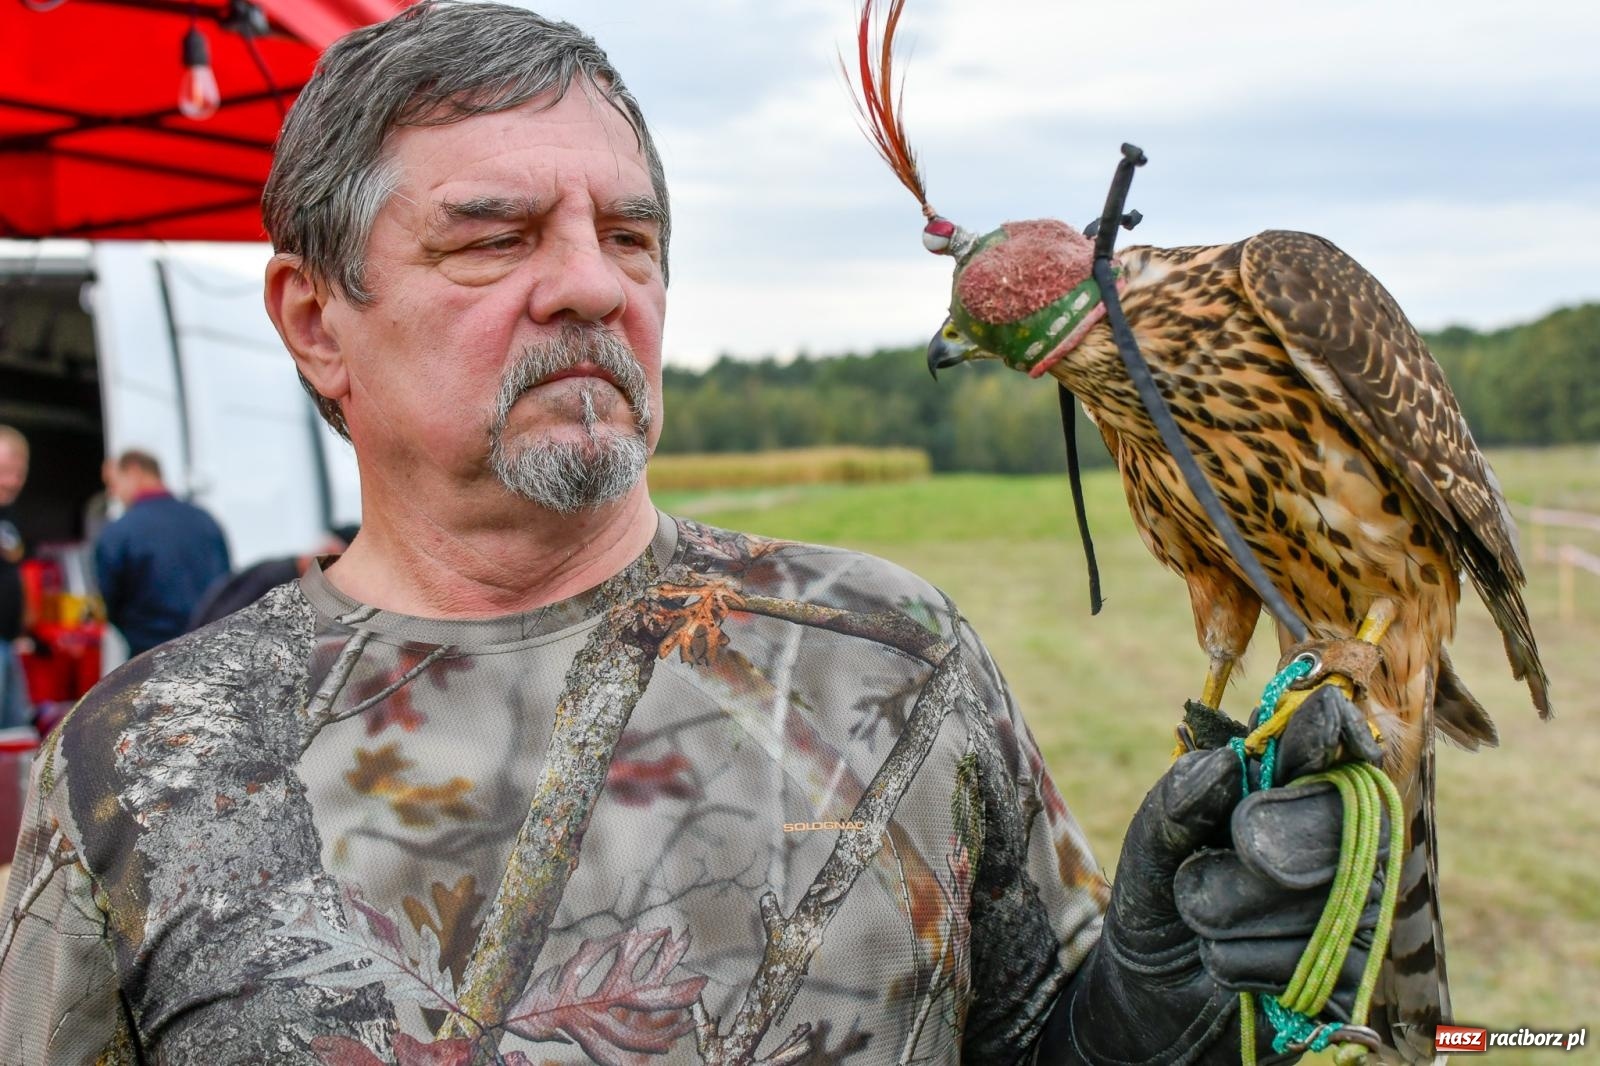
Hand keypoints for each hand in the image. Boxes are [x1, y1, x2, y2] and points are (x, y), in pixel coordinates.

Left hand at [1038, 686, 1388, 1064]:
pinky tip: (1223, 962)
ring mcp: (1353, 911)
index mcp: (1292, 792)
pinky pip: (1314, 960)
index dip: (1332, 732)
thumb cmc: (1160, 898)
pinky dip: (1247, 961)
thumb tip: (1225, 763)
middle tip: (1231, 849)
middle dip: (1266, 840)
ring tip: (1201, 918)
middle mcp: (1337, 844)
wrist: (1146, 993)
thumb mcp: (1151, 841)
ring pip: (1322, 895)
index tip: (1315, 731)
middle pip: (1340, 819)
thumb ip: (1179, 797)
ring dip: (1234, 910)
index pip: (1335, 745)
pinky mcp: (1349, 978)